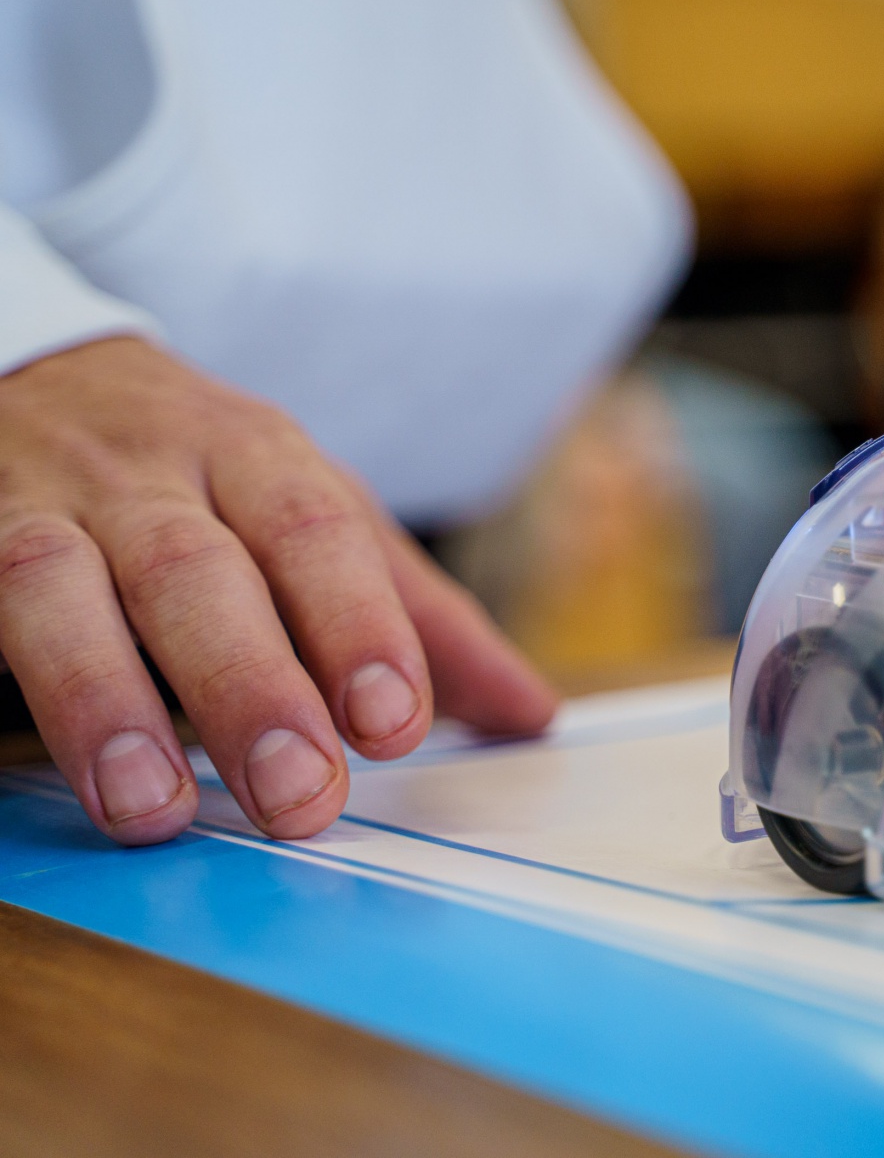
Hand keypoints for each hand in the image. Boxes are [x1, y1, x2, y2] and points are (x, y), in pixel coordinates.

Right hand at [0, 337, 557, 844]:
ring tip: (151, 808)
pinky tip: (28, 767)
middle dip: (250, 687)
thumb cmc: (207, 479)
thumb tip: (532, 716)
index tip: (393, 722)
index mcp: (256, 458)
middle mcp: (145, 477)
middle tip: (302, 797)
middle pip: (195, 571)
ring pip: (55, 589)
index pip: (314, 531)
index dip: (356, 625)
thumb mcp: (319, 519)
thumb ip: (418, 621)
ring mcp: (33, 509)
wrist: (35, 376)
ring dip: (102, 702)